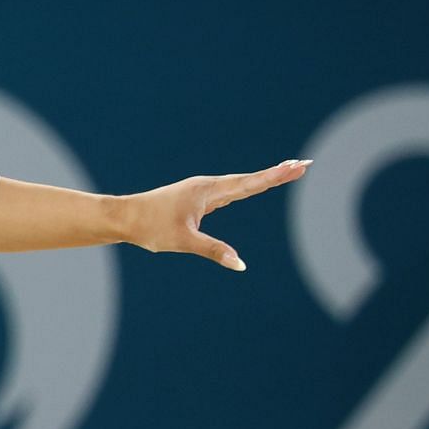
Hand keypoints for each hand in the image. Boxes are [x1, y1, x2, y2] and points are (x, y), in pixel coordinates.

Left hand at [121, 159, 309, 270]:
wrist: (125, 217)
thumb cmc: (151, 227)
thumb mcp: (184, 241)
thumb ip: (213, 251)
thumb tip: (239, 264)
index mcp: (208, 190)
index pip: (250, 183)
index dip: (275, 176)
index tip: (297, 165)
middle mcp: (207, 187)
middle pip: (249, 180)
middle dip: (277, 174)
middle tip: (303, 165)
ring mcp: (202, 193)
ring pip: (239, 185)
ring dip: (262, 180)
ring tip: (285, 172)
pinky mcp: (196, 201)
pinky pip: (227, 193)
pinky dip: (244, 188)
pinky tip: (250, 188)